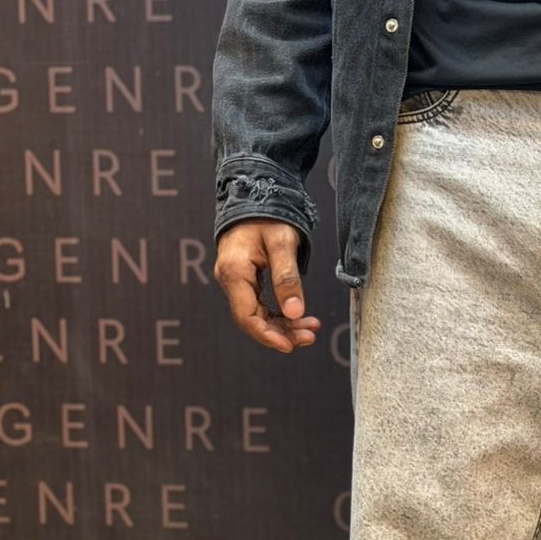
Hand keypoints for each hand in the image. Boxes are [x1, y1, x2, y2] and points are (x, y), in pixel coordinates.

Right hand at [214, 219, 322, 352]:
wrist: (257, 194)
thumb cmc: (269, 215)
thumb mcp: (283, 244)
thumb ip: (288, 278)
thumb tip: (295, 313)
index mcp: (234, 272)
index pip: (247, 316)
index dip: (268, 335)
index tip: (290, 345)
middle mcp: (230, 279)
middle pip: (252, 320)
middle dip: (281, 332)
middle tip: (309, 335)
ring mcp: (236, 280)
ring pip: (258, 314)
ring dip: (283, 325)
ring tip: (310, 328)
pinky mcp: (245, 279)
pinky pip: (260, 305)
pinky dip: (280, 313)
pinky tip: (299, 317)